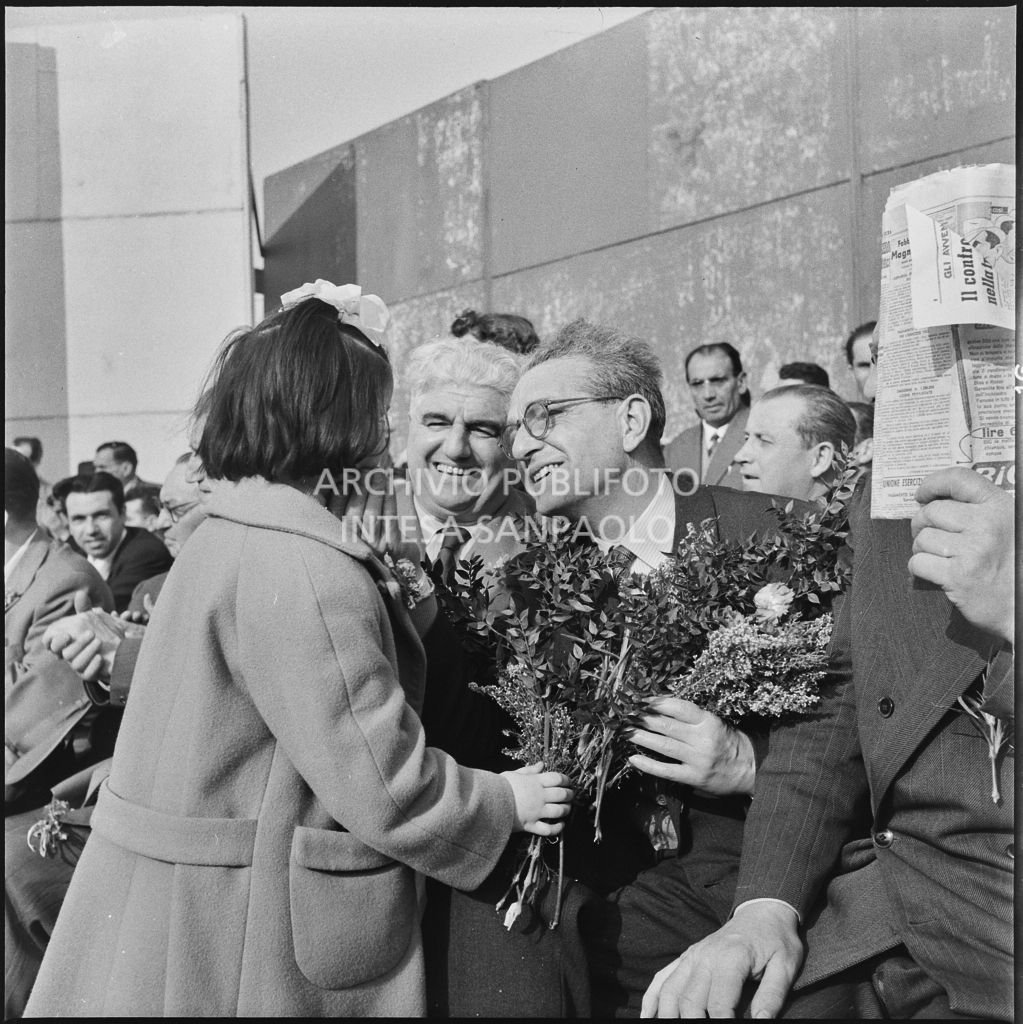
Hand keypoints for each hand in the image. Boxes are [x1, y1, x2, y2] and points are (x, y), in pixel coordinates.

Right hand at [41, 592, 139, 681]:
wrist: (121, 651)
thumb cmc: (103, 634)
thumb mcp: (94, 621)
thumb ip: (85, 610)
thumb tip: (80, 593)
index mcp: (67, 643)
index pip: (51, 644)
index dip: (53, 641)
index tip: (66, 634)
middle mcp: (71, 656)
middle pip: (65, 653)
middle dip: (77, 643)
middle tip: (91, 633)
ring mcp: (80, 666)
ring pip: (76, 664)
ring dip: (87, 652)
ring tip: (99, 641)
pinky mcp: (91, 675)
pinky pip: (87, 675)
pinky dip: (93, 666)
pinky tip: (101, 657)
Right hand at [325, 470, 422, 565]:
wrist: (395, 571)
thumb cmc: (367, 544)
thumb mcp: (347, 529)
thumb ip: (338, 509)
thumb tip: (333, 480)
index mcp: (338, 537)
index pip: (334, 509)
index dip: (341, 488)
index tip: (348, 473)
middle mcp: (353, 543)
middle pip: (354, 509)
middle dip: (361, 485)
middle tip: (366, 469)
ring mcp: (372, 545)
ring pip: (372, 512)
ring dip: (376, 489)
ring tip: (379, 474)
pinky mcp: (391, 545)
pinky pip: (389, 517)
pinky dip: (390, 499)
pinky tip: (391, 486)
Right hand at [502, 763, 572, 835]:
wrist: (487, 802)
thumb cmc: (499, 786)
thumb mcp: (514, 774)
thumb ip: (529, 770)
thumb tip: (541, 764)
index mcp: (535, 782)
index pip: (557, 778)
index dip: (566, 779)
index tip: (568, 782)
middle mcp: (539, 796)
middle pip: (562, 794)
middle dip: (569, 794)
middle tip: (571, 795)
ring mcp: (536, 811)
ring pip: (559, 811)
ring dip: (566, 810)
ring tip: (567, 808)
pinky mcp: (531, 825)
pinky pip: (549, 829)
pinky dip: (557, 828)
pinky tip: (561, 825)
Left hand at [627, 697, 755, 796]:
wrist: (750, 769)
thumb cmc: (728, 741)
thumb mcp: (714, 722)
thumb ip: (691, 716)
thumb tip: (659, 705)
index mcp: (708, 721)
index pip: (678, 708)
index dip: (657, 702)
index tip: (640, 699)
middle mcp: (702, 739)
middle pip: (666, 725)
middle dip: (643, 719)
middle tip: (626, 715)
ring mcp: (697, 759)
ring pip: (663, 746)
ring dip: (641, 738)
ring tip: (625, 732)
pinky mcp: (694, 777)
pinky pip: (666, 771)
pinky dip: (648, 765)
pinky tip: (633, 759)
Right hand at [641, 902, 802, 1018]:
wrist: (762, 910)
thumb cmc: (777, 940)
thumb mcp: (785, 966)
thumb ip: (773, 996)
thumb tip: (762, 1021)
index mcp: (731, 958)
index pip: (720, 1003)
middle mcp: (705, 956)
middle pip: (690, 1000)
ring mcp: (692, 955)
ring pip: (670, 991)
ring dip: (668, 1015)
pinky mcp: (686, 956)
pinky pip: (662, 977)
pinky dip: (652, 999)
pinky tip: (648, 1016)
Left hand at [909, 467, 1013, 642]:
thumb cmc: (1013, 567)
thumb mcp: (1008, 527)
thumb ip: (980, 511)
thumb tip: (935, 500)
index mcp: (1000, 507)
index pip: (959, 479)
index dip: (933, 484)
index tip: (922, 495)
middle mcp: (987, 524)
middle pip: (931, 512)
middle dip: (922, 525)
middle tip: (929, 537)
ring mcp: (973, 550)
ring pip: (922, 538)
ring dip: (921, 549)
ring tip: (937, 558)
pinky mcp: (958, 575)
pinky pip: (918, 562)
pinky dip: (919, 568)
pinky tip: (934, 573)